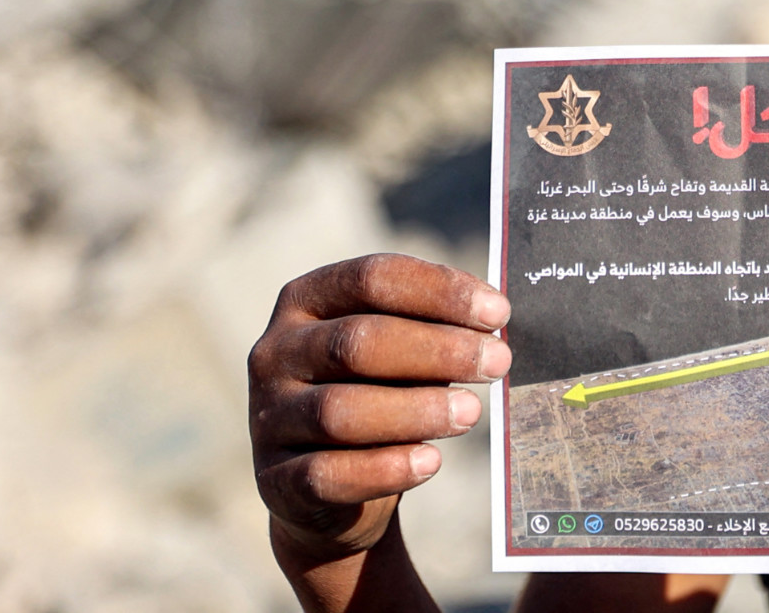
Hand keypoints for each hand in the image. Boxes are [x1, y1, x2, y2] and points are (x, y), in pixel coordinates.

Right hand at [249, 254, 510, 563]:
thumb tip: (497, 323)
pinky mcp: (276, 481)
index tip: (499, 312)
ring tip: (472, 413)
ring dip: (416, 411)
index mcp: (307, 300)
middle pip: (358, 341)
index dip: (439, 291)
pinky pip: (328, 474)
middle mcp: (277, 352)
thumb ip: (436, 332)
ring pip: (340, 410)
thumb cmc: (378, 395)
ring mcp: (269, 417)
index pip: (372, 278)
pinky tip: (431, 462)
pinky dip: (385, 468)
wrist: (327, 489)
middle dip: (438, 350)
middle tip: (498, 362)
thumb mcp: (402, 355)